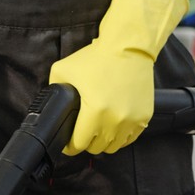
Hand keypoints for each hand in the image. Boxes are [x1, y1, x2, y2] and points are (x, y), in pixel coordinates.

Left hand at [46, 0, 188, 156]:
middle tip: (83, 133)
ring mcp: (132, 120)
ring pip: (113, 147)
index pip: (79, 144)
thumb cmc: (96, 57)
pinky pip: (129, 139)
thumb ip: (54, 90)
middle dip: (87, 143)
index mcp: (95, 110)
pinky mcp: (144, 117)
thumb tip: (50, 107)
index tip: (68, 143)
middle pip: (96, 148)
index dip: (70, 146)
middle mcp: (115, 119)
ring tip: (98, 131)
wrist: (129, 46)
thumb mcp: (64, 69)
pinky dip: (120, 137)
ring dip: (104, 142)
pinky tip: (113, 127)